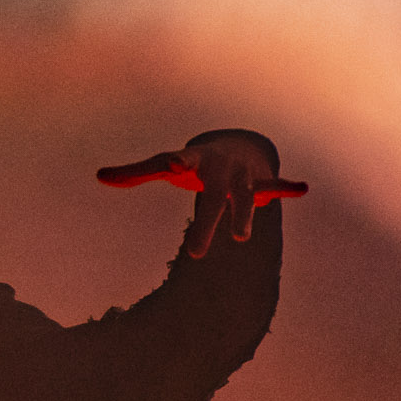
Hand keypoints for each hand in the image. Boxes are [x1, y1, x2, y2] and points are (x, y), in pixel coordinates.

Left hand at [98, 129, 305, 258]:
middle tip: (194, 253)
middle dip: (205, 222)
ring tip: (241, 236)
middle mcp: (220, 168)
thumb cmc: (192, 163)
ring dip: (243, 214)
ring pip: (246, 197)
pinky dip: (288, 186)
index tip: (170, 162)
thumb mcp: (165, 166)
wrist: (233, 147)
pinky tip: (302, 188)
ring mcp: (243, 176)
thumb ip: (134, 173)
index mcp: (194, 162)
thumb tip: (99, 175)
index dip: (174, 162)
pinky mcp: (262, 183)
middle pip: (213, 197)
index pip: (182, 161)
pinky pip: (276, 185)